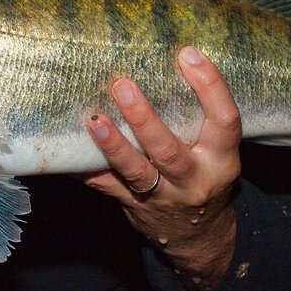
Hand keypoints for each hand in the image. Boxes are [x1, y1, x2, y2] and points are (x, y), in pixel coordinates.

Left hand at [76, 46, 242, 290]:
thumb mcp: (217, 152)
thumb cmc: (205, 176)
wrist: (198, 236)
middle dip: (144, 119)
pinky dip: (85, 168)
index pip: (225, 120)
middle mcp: (194, 180)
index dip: (210, 86)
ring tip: (94, 119)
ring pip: (136, 172)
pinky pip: (106, 186)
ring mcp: (162, 197)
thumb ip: (199, 118)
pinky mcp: (134, 205)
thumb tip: (167, 59)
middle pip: (168, 151)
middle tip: (122, 85)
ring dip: (113, 145)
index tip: (187, 54)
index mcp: (221, 159)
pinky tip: (66, 152)